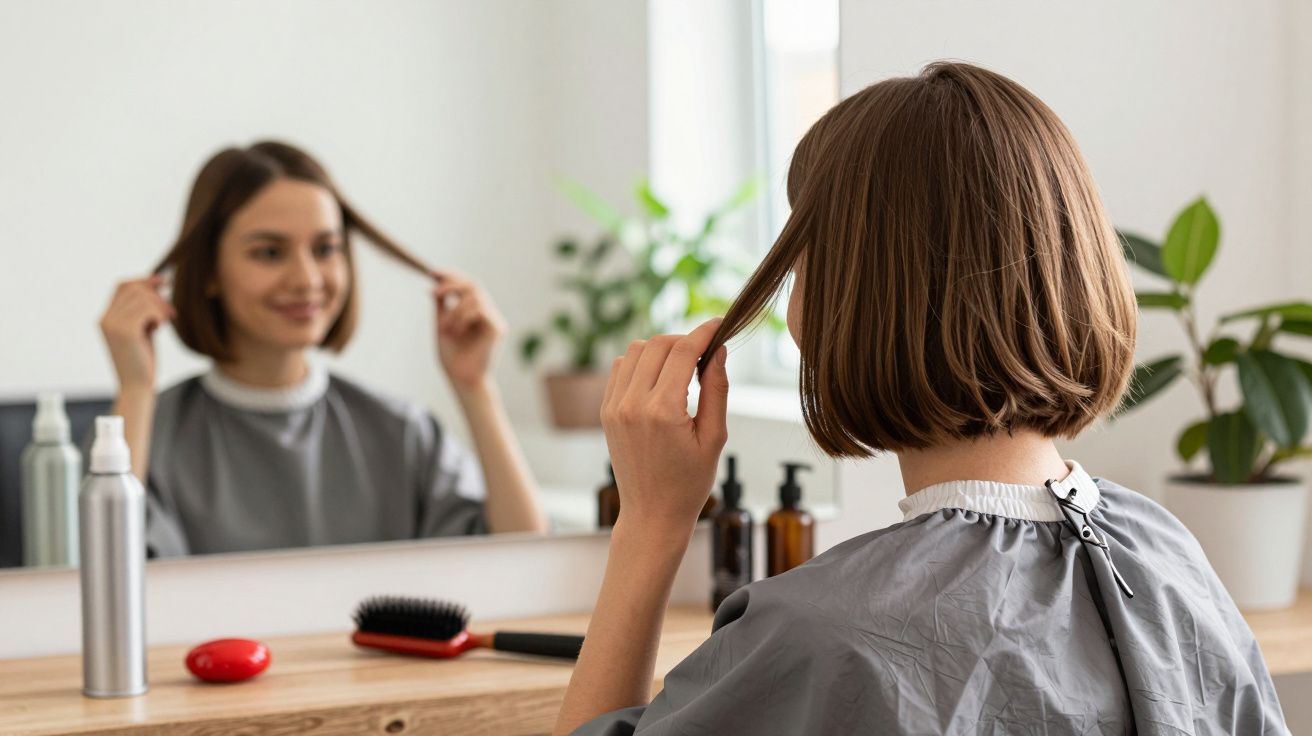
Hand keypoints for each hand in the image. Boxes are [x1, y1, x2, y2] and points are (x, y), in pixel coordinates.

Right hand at [99, 275, 174, 391]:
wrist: (137, 387)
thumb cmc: (142, 361)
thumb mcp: (143, 330)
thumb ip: (145, 310)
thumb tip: (158, 283)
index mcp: (106, 318)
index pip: (122, 285)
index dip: (144, 280)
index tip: (163, 283)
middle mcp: (105, 319)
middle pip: (134, 287)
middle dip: (156, 295)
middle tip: (169, 313)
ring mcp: (113, 324)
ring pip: (142, 297)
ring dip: (160, 307)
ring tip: (164, 323)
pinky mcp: (125, 331)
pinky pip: (148, 309)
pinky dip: (159, 315)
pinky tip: (159, 329)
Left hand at [433, 270, 504, 390]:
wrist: (461, 379)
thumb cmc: (452, 358)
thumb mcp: (441, 326)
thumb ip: (441, 307)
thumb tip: (434, 287)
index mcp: (474, 312)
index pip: (466, 286)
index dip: (452, 276)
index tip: (433, 272)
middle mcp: (487, 313)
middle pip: (473, 285)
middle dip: (452, 284)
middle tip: (434, 292)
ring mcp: (494, 320)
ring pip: (475, 296)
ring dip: (454, 309)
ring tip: (445, 328)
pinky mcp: (498, 328)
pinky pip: (480, 309)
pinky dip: (463, 317)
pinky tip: (457, 331)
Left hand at [601, 319, 729, 532]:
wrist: (652, 514)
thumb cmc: (689, 483)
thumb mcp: (714, 438)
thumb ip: (717, 389)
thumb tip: (720, 351)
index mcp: (663, 412)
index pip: (683, 352)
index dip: (704, 332)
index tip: (719, 325)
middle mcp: (633, 405)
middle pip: (658, 345)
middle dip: (684, 340)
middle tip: (705, 354)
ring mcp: (614, 407)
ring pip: (636, 351)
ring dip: (661, 350)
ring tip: (683, 369)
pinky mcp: (606, 412)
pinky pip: (621, 368)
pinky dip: (641, 363)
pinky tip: (660, 380)